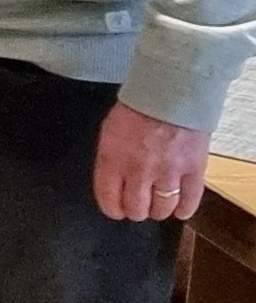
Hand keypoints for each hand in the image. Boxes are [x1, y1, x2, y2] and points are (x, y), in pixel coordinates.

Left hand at [94, 101, 210, 222]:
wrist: (171, 91)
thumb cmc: (138, 108)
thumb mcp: (109, 132)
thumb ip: (110, 159)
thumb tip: (112, 182)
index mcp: (113, 159)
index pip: (108, 199)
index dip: (112, 209)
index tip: (116, 210)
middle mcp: (139, 170)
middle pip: (136, 209)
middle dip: (135, 211)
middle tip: (138, 207)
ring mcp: (168, 171)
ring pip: (162, 208)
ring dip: (158, 210)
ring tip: (157, 205)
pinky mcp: (193, 169)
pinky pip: (189, 199)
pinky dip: (184, 209)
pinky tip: (180, 211)